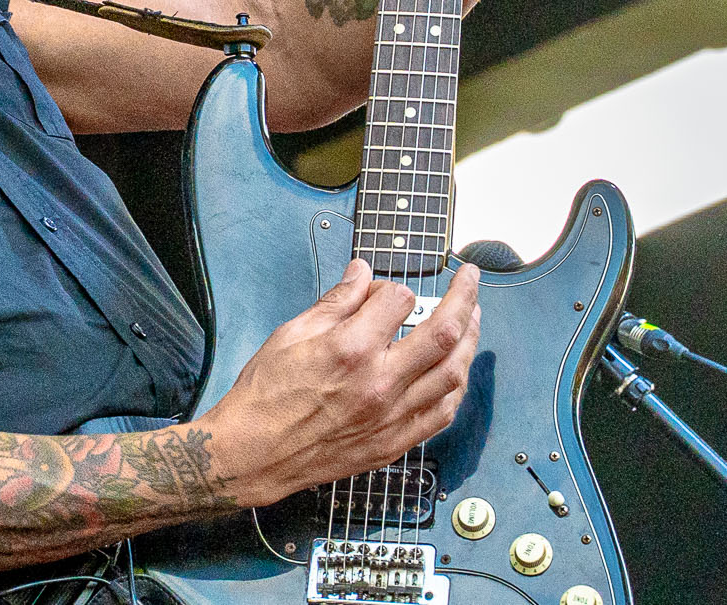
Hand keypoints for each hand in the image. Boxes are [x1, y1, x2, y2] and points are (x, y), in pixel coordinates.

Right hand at [196, 258, 480, 506]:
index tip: (383, 289)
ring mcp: (392, 417)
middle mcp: (380, 382)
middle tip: (471, 279)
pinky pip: (442, 414)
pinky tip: (455, 371)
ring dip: (469, 340)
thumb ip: (337, 301)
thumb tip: (363, 273)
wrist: (254, 453)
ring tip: (472, 318)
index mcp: (352, 348)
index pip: (399, 300)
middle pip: (444, 332)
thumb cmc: (267, 394)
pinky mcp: (394, 443)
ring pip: (453, 374)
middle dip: (464, 297)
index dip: (394, 286)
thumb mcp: (293, 332)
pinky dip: (455, 387)